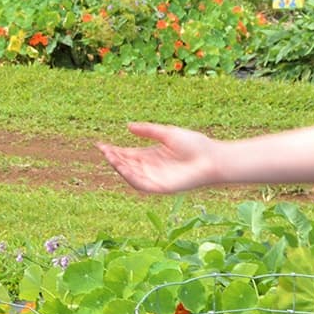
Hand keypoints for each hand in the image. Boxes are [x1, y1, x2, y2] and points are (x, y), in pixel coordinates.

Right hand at [98, 122, 223, 194]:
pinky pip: (141, 184)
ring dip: (119, 168)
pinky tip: (123, 167)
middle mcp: (151, 168)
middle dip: (113, 158)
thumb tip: (128, 126)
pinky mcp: (161, 187)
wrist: (212, 158)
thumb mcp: (167, 133)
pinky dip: (130, 177)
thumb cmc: (195, 145)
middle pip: (126, 165)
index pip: (128, 155)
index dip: (114, 151)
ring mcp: (156, 178)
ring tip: (110, 156)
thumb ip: (148, 130)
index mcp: (152, 156)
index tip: (101, 144)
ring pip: (131, 175)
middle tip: (103, 149)